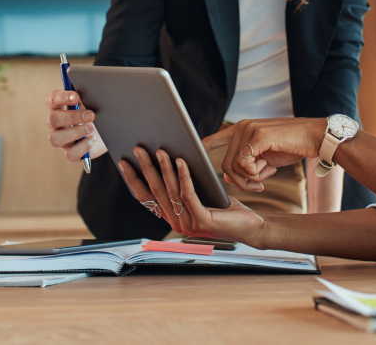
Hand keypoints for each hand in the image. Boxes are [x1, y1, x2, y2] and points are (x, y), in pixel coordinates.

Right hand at [44, 89, 107, 161]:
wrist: (111, 131)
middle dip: (72, 117)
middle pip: (53, 120)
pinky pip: (70, 154)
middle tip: (91, 115)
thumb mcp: (94, 101)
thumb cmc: (99, 113)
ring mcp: (63, 139)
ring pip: (55, 139)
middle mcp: (57, 124)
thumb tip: (90, 87)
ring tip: (92, 128)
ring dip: (75, 132)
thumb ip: (88, 93)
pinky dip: (82, 147)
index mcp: (60, 107)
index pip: (52, 100)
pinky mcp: (72, 152)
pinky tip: (92, 140)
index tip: (76, 96)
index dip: (62, 98)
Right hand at [118, 147, 263, 241]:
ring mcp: (188, 223)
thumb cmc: (225, 208)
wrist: (251, 226)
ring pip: (171, 190)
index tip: (124, 162)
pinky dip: (183, 175)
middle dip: (145, 168)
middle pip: (156, 191)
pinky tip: (181, 161)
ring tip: (159, 150)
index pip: (146, 197)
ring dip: (163, 168)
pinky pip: (188, 193)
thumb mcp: (200, 193)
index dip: (134, 180)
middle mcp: (176, 221)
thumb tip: (169, 157)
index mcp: (172, 216)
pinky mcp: (202, 220)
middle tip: (138, 149)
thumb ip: (183, 185)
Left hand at [204, 117, 325, 192]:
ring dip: (248, 180)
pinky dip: (255, 174)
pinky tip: (268, 173)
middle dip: (238, 181)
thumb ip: (247, 163)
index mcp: (242, 129)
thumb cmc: (292, 146)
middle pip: (224, 163)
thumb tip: (226, 176)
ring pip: (233, 166)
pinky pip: (245, 164)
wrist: (314, 137)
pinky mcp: (258, 136)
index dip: (202, 148)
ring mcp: (249, 129)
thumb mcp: (266, 157)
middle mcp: (242, 127)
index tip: (189, 156)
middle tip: (256, 186)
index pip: (214, 138)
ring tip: (263, 179)